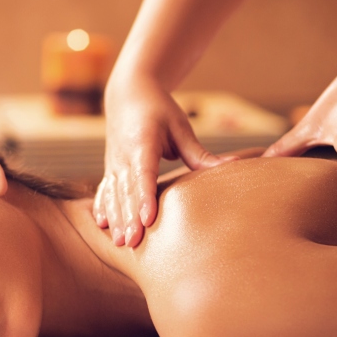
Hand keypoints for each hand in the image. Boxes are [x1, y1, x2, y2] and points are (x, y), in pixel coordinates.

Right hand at [96, 77, 228, 246]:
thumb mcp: (180, 127)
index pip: (143, 174)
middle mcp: (123, 155)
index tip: (147, 219)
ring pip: (113, 195)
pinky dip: (102, 208)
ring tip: (121, 242)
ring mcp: (114, 163)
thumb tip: (234, 166)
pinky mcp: (110, 168)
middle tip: (134, 242)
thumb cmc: (159, 109)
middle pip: (126, 191)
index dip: (145, 198)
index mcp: (142, 142)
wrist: (127, 94)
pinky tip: (102, 225)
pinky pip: (104, 191)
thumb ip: (199, 153)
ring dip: (116, 219)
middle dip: (128, 218)